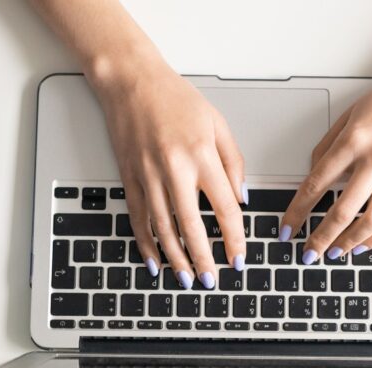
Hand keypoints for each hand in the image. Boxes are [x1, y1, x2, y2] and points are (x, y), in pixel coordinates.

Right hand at [93, 62, 246, 287]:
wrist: (132, 82)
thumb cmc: (176, 99)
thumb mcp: (218, 124)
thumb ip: (234, 163)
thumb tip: (241, 200)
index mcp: (201, 157)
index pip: (224, 209)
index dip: (234, 238)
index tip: (238, 257)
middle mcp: (174, 170)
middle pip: (192, 227)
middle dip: (203, 259)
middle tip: (212, 280)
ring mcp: (148, 177)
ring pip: (163, 229)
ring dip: (176, 259)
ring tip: (187, 279)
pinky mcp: (130, 178)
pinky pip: (138, 219)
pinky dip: (146, 244)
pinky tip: (154, 261)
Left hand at [280, 67, 371, 262]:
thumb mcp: (351, 114)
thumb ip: (328, 145)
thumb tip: (313, 175)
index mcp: (354, 140)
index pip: (316, 185)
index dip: (297, 212)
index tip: (287, 229)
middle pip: (341, 211)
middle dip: (320, 238)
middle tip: (308, 253)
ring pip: (370, 222)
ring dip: (349, 244)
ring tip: (334, 253)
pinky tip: (365, 245)